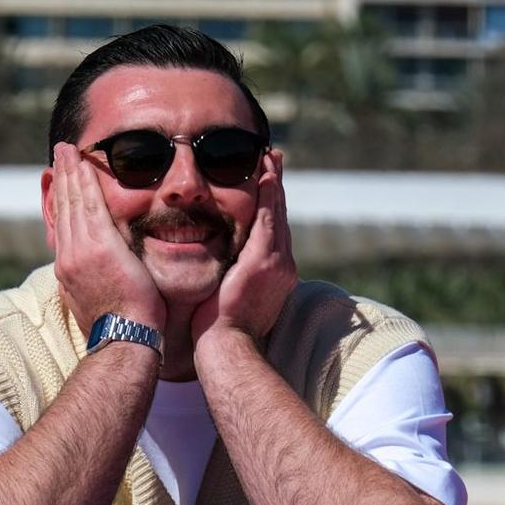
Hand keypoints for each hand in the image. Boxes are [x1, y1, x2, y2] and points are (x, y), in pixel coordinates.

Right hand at [47, 143, 164, 338]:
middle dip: (60, 178)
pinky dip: (83, 181)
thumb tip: (93, 278)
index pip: (62, 227)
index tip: (60, 182)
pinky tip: (82, 162)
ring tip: (67, 149)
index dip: (60, 200)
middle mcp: (68, 257)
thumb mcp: (100, 302)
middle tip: (59, 153)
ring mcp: (80, 250)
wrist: (125, 340)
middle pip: (62, 208)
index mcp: (68, 271)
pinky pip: (88, 204)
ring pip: (72, 201)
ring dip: (69, 172)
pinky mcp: (99, 246)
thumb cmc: (123, 330)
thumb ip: (94, 283)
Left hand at [191, 149, 296, 350]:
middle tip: (273, 159)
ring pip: (275, 213)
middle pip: (279, 217)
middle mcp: (282, 266)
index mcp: (275, 275)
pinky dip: (268, 195)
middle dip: (276, 187)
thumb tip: (223, 271)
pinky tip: (265, 175)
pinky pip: (267, 219)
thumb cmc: (221, 332)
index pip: (272, 232)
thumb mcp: (231, 300)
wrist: (227, 347)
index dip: (271, 206)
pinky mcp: (263, 261)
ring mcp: (276, 263)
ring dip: (274, 183)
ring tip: (271, 157)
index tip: (267, 183)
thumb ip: (232, 279)